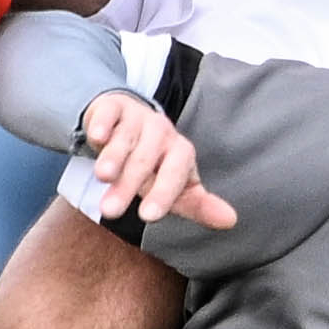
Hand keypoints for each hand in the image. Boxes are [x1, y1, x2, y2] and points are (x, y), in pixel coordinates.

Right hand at [79, 90, 235, 228]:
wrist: (127, 122)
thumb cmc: (153, 163)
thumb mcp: (175, 185)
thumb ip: (198, 204)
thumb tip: (231, 221)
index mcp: (180, 153)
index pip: (176, 173)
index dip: (163, 194)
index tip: (148, 217)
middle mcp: (161, 133)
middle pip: (145, 160)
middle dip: (128, 185)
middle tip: (111, 211)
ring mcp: (136, 118)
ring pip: (125, 138)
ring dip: (113, 156)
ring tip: (103, 177)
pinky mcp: (112, 107)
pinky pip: (108, 113)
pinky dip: (102, 124)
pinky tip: (97, 137)